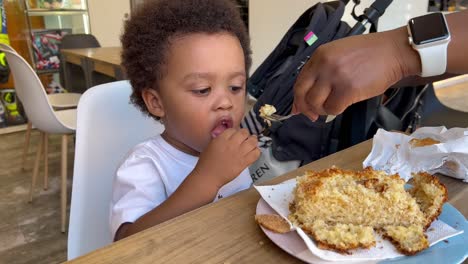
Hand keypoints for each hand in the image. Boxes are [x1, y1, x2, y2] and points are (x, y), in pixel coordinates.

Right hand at [194, 128, 259, 187]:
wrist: (209, 176)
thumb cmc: (206, 162)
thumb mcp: (211, 145)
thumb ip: (220, 139)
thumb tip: (228, 137)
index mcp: (222, 138)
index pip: (233, 129)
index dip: (235, 132)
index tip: (236, 135)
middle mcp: (232, 143)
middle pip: (244, 133)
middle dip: (245, 134)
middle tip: (245, 138)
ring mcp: (239, 152)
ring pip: (252, 141)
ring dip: (253, 141)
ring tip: (252, 143)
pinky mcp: (244, 162)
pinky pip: (256, 153)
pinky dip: (256, 151)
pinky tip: (253, 152)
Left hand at [292, 28, 420, 119]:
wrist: (394, 52)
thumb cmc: (369, 54)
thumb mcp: (339, 53)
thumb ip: (321, 71)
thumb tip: (306, 97)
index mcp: (320, 55)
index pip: (300, 81)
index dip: (298, 98)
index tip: (299, 108)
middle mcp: (324, 64)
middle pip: (303, 93)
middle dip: (305, 108)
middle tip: (312, 115)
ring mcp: (335, 76)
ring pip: (315, 103)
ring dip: (322, 110)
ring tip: (332, 106)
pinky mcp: (348, 89)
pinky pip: (333, 108)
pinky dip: (335, 111)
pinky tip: (342, 105)